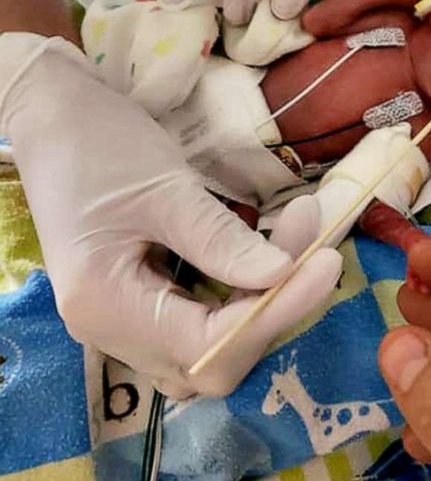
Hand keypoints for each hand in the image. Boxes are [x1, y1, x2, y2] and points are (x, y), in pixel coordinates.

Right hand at [1, 38, 340, 397]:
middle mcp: (109, 332)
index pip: (209, 344)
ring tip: (299, 245)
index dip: (276, 311)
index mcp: (105, 306)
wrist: (55, 119)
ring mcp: (121, 322)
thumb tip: (286, 275)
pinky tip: (267, 258)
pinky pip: (198, 323)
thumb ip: (222, 240)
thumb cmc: (100, 145)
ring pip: (210, 350)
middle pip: (213, 361)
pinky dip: (240, 298)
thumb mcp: (165, 188)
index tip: (326, 263)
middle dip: (274, 310)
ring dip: (263, 307)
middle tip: (318, 249)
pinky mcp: (138, 303)